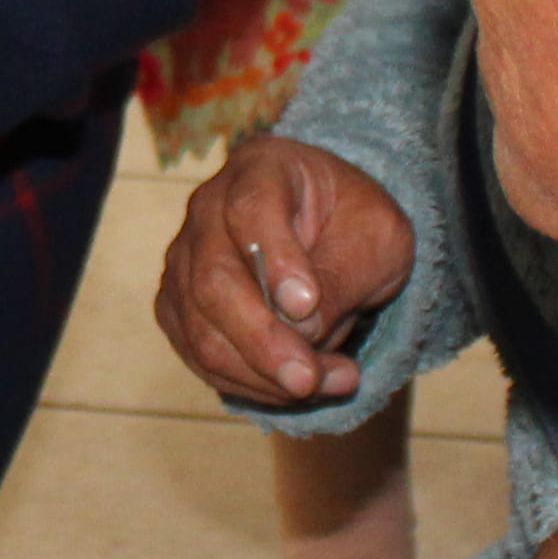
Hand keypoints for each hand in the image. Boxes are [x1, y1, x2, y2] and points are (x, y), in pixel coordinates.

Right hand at [156, 138, 418, 406]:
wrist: (335, 237)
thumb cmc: (356, 226)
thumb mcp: (378, 239)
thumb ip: (342, 275)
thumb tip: (301, 328)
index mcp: (263, 168)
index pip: (252, 210)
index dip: (275, 260)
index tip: (307, 306)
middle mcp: (209, 207)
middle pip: (214, 280)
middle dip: (264, 341)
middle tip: (309, 380)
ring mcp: (185, 259)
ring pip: (203, 329)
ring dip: (263, 374)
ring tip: (326, 385)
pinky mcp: (179, 307)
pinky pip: (200, 357)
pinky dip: (247, 384)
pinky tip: (295, 390)